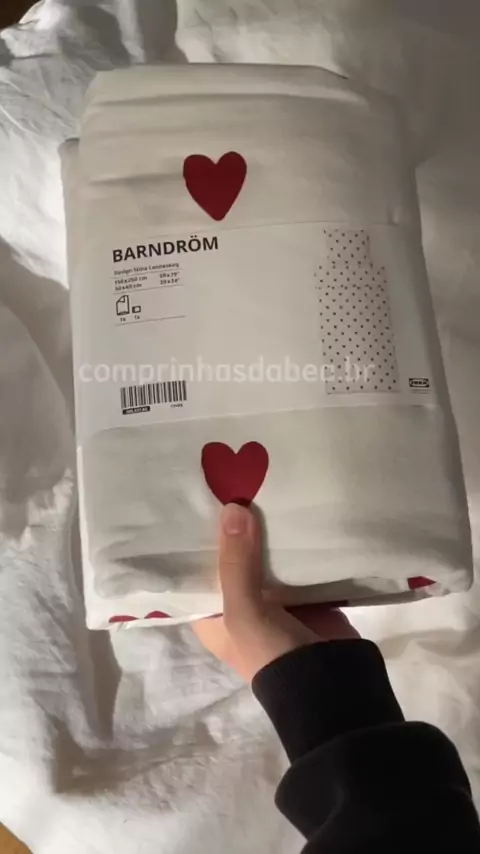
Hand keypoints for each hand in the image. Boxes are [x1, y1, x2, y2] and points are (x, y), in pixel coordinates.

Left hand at [193, 503, 358, 680]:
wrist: (330, 679)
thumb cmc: (270, 651)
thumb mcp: (243, 611)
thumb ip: (236, 562)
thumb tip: (232, 508)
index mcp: (212, 616)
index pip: (196, 571)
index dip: (196, 540)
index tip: (197, 501)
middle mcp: (237, 605)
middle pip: (231, 558)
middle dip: (234, 528)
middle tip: (231, 482)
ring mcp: (272, 598)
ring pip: (263, 556)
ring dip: (264, 530)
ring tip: (258, 486)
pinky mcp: (302, 592)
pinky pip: (293, 560)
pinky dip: (292, 541)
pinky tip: (290, 507)